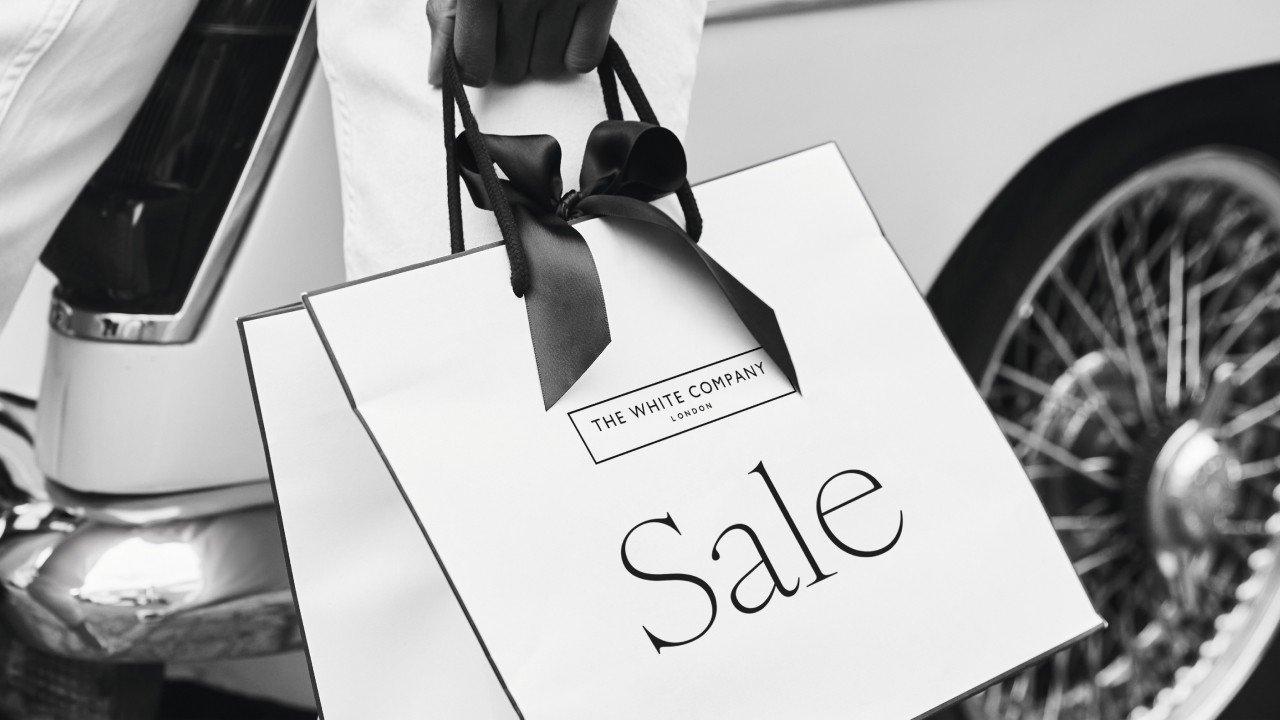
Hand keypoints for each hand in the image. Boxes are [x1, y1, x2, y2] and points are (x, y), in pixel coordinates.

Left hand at [427, 0, 617, 86]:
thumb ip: (446, 18)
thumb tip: (439, 78)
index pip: (472, 65)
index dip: (473, 62)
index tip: (479, 45)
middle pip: (509, 70)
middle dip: (506, 50)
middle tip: (511, 12)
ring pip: (545, 67)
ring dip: (539, 49)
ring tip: (538, 7)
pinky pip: (582, 59)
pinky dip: (573, 52)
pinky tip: (564, 23)